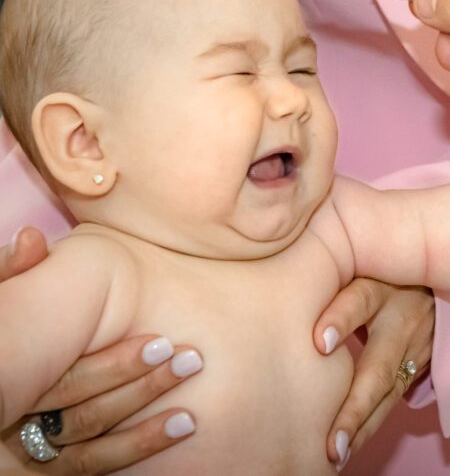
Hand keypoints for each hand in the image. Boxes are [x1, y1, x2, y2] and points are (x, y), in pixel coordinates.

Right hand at [1, 228, 201, 474]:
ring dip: (146, 418)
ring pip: (92, 437)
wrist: (3, 375)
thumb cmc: (4, 328)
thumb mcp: (0, 302)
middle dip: (140, 386)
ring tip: (192, 398)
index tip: (160, 341)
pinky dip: (139, 447)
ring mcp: (29, 448)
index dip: (113, 365)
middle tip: (190, 359)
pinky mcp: (46, 467)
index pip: (64, 379)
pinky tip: (182, 426)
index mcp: (14, 376)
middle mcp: (17, 419)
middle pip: (84, 411)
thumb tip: (29, 236)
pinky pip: (94, 465)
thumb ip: (11, 272)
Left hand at [313, 280, 433, 469]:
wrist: (432, 276)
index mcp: (381, 285)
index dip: (340, 320)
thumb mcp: (357, 263)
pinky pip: (393, 400)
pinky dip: (370, 425)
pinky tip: (349, 446)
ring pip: (389, 392)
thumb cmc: (376, 268)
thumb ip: (327, 279)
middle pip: (379, 365)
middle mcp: (403, 318)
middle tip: (332, 442)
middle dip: (355, 406)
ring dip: (363, 426)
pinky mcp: (419, 366)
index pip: (360, 300)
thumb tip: (286, 295)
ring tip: (338, 454)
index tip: (319, 343)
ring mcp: (416, 346)